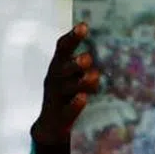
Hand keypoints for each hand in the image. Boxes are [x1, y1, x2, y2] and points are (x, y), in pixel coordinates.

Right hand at [31, 23, 101, 145]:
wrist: (51, 127)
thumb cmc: (66, 95)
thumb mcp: (71, 77)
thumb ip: (82, 66)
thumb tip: (103, 54)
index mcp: (57, 66)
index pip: (62, 48)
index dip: (72, 37)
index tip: (84, 26)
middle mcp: (54, 79)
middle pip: (63, 67)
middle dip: (75, 63)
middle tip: (88, 58)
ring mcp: (55, 98)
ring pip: (67, 87)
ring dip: (81, 82)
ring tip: (94, 77)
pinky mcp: (60, 116)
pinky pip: (68, 109)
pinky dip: (75, 104)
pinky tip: (83, 98)